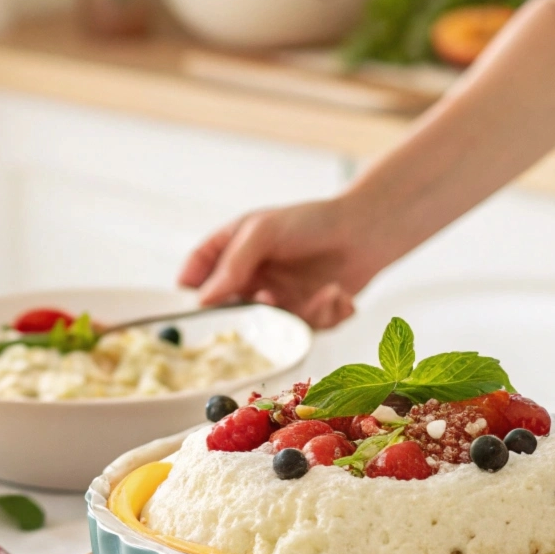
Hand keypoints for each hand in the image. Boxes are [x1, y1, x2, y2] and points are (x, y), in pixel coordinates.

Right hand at [176, 198, 388, 328]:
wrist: (366, 231)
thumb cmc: (312, 221)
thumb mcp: (264, 232)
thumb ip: (233, 264)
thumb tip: (204, 298)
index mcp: (233, 248)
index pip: (197, 271)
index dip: (189, 290)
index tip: (189, 308)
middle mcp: (251, 277)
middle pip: (227, 309)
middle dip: (245, 317)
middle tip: (265, 307)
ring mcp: (277, 298)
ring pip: (269, 327)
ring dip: (296, 315)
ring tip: (321, 292)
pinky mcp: (304, 316)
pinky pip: (302, 332)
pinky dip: (322, 315)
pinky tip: (337, 293)